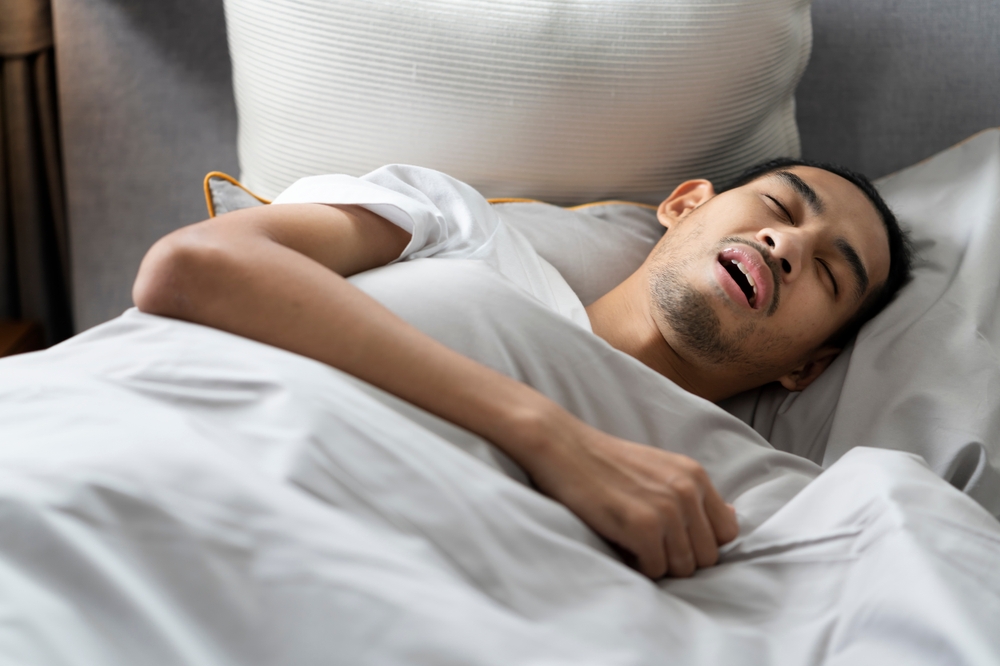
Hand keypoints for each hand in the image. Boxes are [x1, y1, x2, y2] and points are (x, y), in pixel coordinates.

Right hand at [522, 415, 738, 579]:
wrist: (562, 447)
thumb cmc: (604, 461)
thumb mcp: (661, 468)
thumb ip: (695, 493)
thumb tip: (731, 518)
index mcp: (695, 476)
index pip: (727, 533)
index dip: (701, 543)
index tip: (673, 539)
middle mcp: (688, 492)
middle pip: (707, 557)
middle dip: (679, 558)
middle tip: (648, 545)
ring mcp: (667, 510)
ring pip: (683, 568)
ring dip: (658, 564)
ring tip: (633, 543)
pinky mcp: (642, 527)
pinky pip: (656, 570)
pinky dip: (638, 566)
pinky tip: (621, 544)